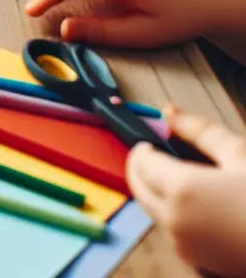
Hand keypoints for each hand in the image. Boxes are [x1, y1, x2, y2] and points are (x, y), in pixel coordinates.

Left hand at [128, 106, 245, 276]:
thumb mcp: (240, 156)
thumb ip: (200, 131)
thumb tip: (170, 111)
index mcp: (182, 190)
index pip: (140, 163)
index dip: (143, 147)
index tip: (152, 139)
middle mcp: (175, 221)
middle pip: (139, 188)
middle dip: (142, 169)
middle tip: (159, 155)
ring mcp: (186, 247)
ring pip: (153, 210)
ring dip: (156, 191)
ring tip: (184, 178)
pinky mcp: (199, 263)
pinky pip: (173, 231)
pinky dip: (174, 213)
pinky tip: (201, 206)